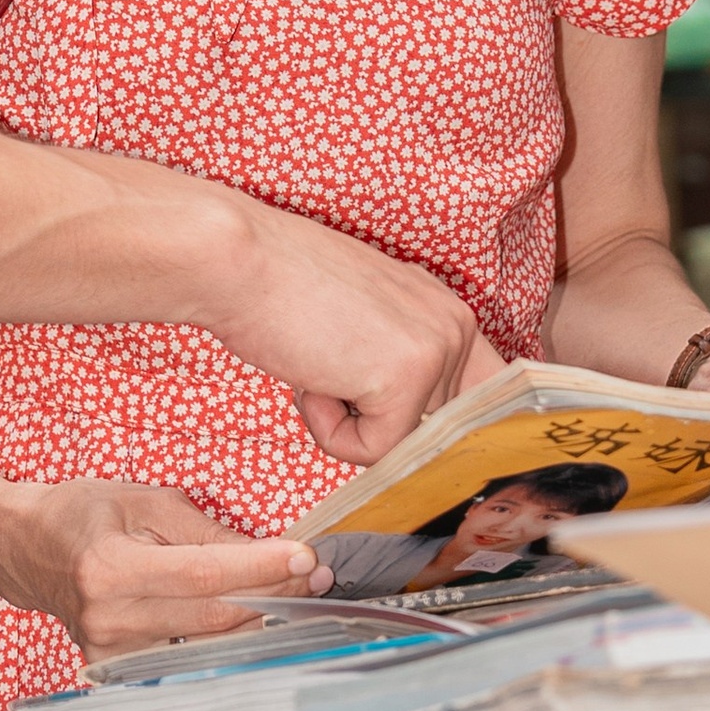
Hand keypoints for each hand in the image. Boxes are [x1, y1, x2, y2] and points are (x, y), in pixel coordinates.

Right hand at [0, 474, 328, 657]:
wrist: (23, 548)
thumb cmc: (82, 514)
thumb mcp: (144, 502)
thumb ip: (206, 533)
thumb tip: (269, 555)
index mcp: (109, 568)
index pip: (204, 575)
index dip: (261, 569)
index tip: (307, 558)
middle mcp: (109, 618)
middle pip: (213, 616)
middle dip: (274, 593)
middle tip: (317, 576)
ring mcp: (111, 651)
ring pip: (207, 642)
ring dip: (257, 617)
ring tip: (295, 593)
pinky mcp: (117, 667)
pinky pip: (186, 655)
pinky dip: (223, 636)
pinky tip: (251, 618)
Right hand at [207, 198, 499, 465]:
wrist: (234, 258)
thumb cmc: (274, 286)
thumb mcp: (357, 317)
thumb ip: (390, 356)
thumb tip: (408, 428)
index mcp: (443, 307)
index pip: (475, 394)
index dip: (432, 423)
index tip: (393, 422)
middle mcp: (455, 324)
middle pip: (425, 429)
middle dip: (366, 413)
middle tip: (323, 360)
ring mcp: (438, 350)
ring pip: (397, 442)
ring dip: (342, 419)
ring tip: (315, 359)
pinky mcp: (408, 380)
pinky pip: (370, 451)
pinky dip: (328, 432)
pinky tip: (311, 376)